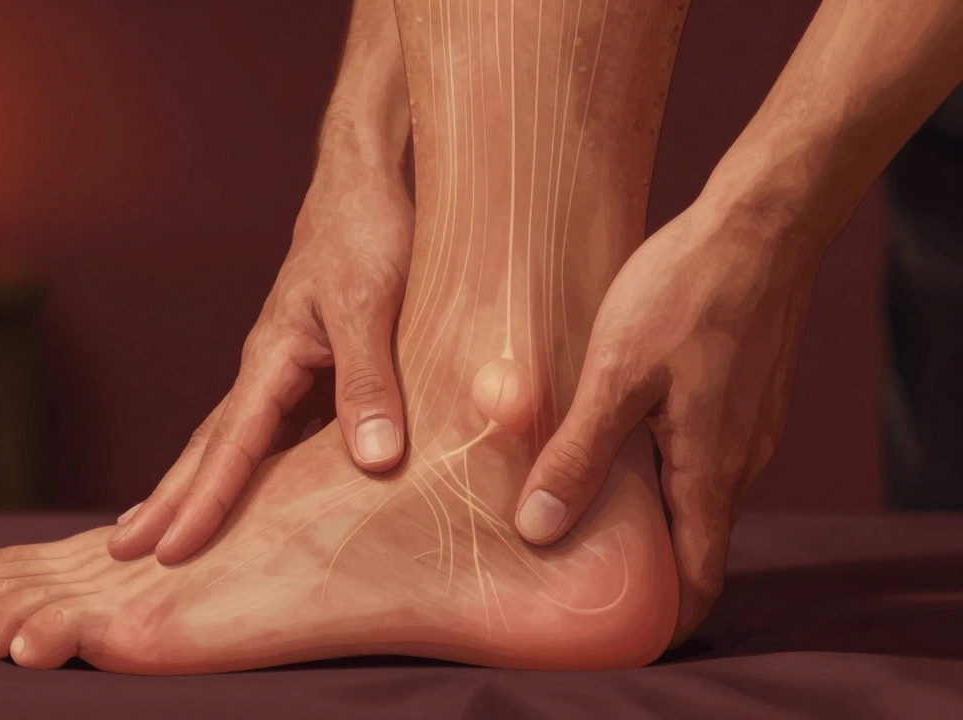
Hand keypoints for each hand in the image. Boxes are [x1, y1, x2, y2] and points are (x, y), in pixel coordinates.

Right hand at [110, 167, 413, 563]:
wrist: (366, 182)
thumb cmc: (365, 231)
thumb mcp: (370, 305)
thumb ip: (370, 381)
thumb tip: (373, 462)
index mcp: (271, 356)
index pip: (230, 445)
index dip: (203, 502)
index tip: (168, 551)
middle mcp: (268, 368)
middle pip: (209, 448)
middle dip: (169, 502)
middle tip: (121, 555)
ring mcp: (289, 368)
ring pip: (241, 442)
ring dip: (205, 488)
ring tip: (172, 533)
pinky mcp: (318, 366)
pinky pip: (285, 431)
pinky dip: (265, 468)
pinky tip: (267, 494)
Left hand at [513, 197, 823, 645]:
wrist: (760, 225)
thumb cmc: (686, 293)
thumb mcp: (615, 377)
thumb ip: (578, 454)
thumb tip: (539, 528)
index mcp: (712, 470)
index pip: (700, 575)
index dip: (667, 614)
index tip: (623, 630)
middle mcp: (741, 459)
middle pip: (696, 537)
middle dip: (648, 562)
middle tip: (583, 567)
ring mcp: (748, 425)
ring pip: (697, 491)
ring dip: (652, 509)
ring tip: (588, 505)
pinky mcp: (744, 394)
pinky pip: (703, 452)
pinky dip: (663, 465)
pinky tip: (618, 439)